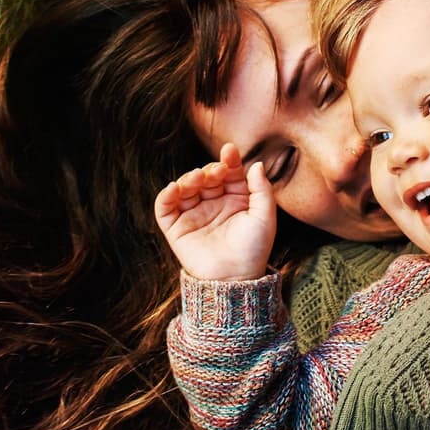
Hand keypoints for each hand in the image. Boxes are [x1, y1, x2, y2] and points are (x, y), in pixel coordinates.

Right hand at [154, 143, 276, 281]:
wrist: (235, 278)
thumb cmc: (254, 250)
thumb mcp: (264, 216)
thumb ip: (262, 189)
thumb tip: (256, 164)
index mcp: (235, 199)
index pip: (229, 172)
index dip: (228, 160)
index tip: (229, 151)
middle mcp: (213, 203)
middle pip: (206, 176)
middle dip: (209, 169)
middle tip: (215, 172)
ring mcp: (193, 214)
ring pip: (185, 187)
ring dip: (188, 178)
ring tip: (197, 178)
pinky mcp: (176, 228)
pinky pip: (165, 207)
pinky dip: (166, 195)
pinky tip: (174, 188)